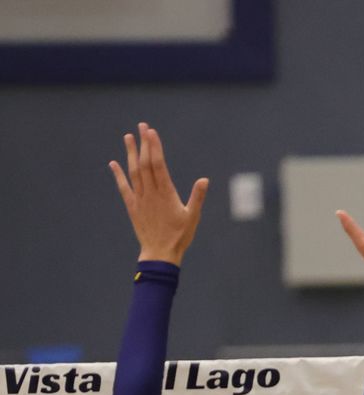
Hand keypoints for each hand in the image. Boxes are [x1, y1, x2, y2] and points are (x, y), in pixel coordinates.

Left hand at [109, 123, 208, 263]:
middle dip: (143, 143)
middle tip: (142, 126)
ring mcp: (139, 198)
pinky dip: (118, 174)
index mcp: (166, 193)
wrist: (160, 253)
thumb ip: (198, 197)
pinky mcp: (132, 206)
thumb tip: (204, 180)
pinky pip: (123, 187)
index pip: (158, 164)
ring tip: (128, 137)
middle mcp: (150, 192)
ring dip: (130, 153)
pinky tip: (113, 163)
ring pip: (133, 171)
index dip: (154, 146)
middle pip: (144, 163)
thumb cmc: (180, 236)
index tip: (152, 132)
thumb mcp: (193, 217)